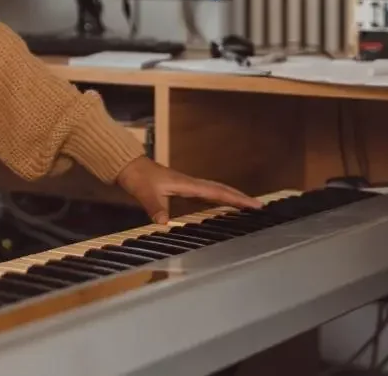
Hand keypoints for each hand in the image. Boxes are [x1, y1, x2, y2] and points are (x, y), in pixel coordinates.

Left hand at [114, 156, 261, 224]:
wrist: (129, 166)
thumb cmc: (138, 177)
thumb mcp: (145, 193)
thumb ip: (154, 207)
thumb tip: (164, 222)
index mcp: (187, 184)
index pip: (217, 191)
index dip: (236, 198)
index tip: (254, 204)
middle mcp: (191, 183)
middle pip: (221, 189)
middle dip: (240, 197)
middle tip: (259, 206)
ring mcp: (187, 185)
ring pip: (215, 190)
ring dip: (231, 197)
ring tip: (247, 206)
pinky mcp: (182, 188)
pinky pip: (205, 194)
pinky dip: (217, 198)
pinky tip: (221, 205)